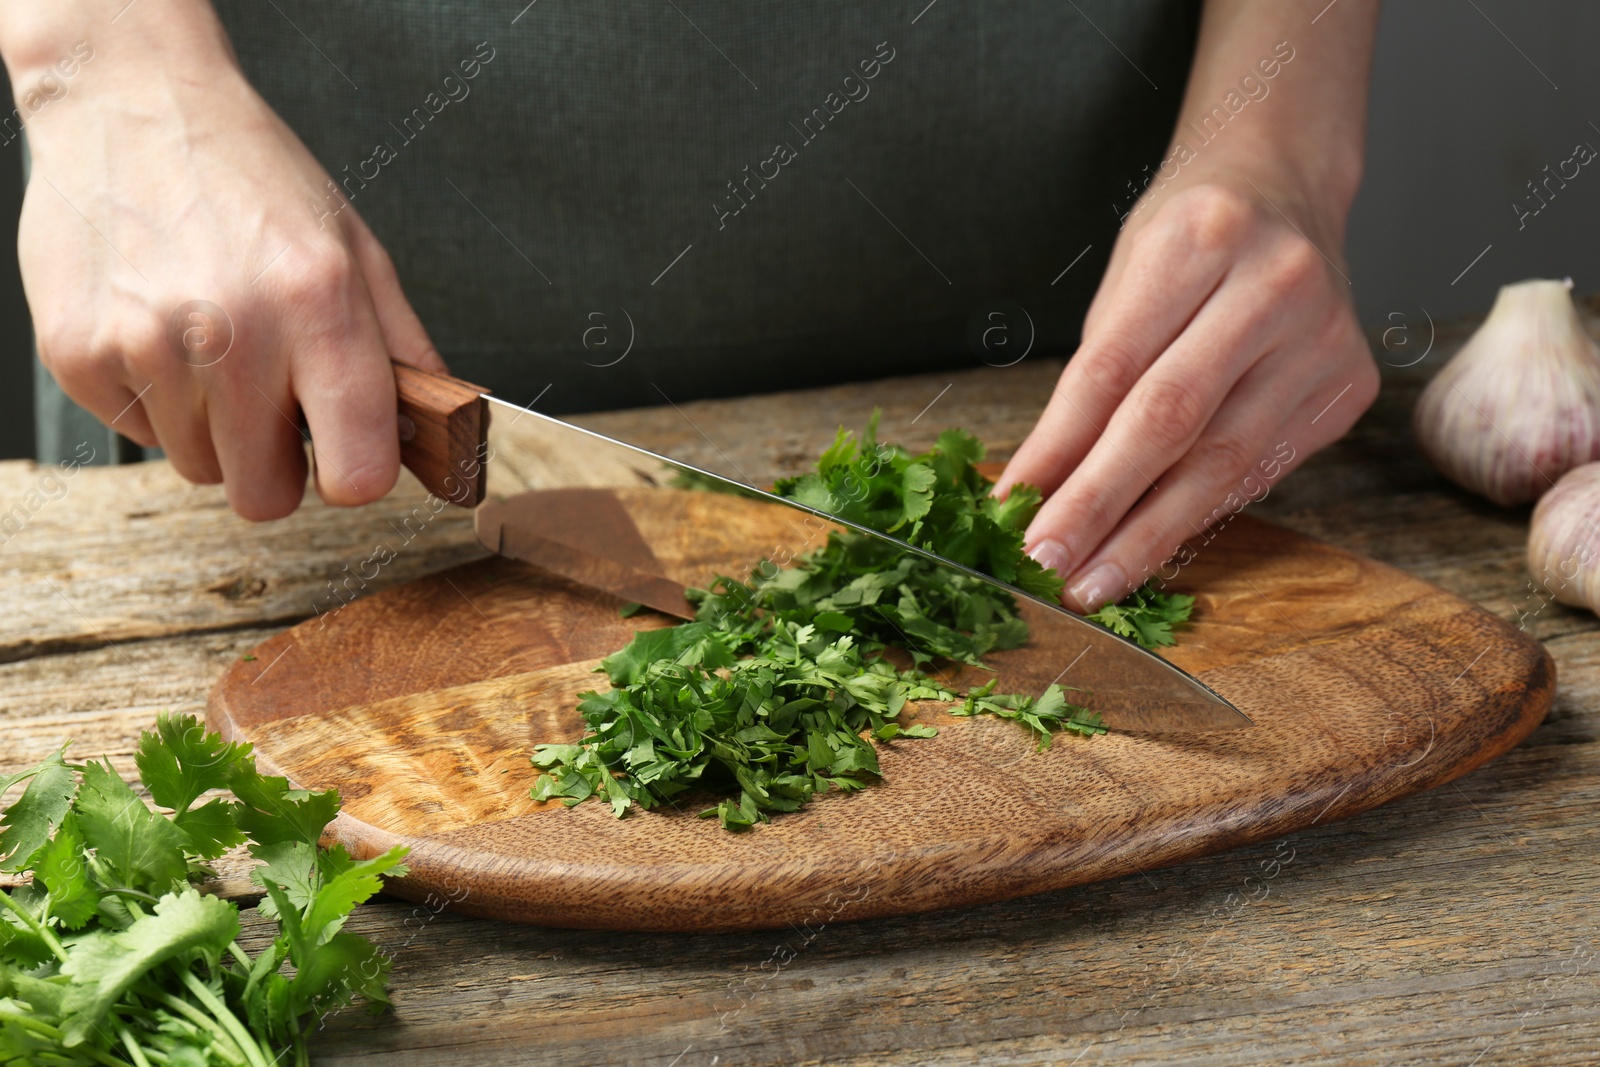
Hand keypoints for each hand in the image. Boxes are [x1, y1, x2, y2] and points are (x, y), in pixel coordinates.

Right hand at [14, 21, 443, 519]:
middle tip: (271, 400)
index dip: (354, 474)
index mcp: (319, 305)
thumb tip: (444, 434)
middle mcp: (233, 332)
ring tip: (212, 345)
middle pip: (266, 497)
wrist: (132, 101)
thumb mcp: (357, 251)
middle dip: (275, 463)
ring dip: (212, 427)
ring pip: (198, 468)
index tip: (344, 453)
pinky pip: (136, 434)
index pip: (357, 472)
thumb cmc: (253, 178)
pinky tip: (160, 329)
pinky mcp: (77, 353)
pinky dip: (154, 399)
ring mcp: (146, 346)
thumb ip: (405, 352)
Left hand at [995, 177, 1377, 612]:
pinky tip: (1153, 546)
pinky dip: (1199, 512)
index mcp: (1200, 239)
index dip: (1056, 451)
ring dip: (1148, 534)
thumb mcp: (1126, 275)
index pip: (1110, 370)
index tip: (1012, 511)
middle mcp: (1274, 285)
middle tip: (1046, 566)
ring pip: (1221, 462)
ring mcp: (1324, 337)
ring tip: (1093, 581)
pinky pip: (1260, 467)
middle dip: (1099, 506)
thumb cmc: (1190, 234)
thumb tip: (1037, 486)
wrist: (1288, 183)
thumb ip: (1091, 377)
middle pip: (1169, 422)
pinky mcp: (1349, 384)